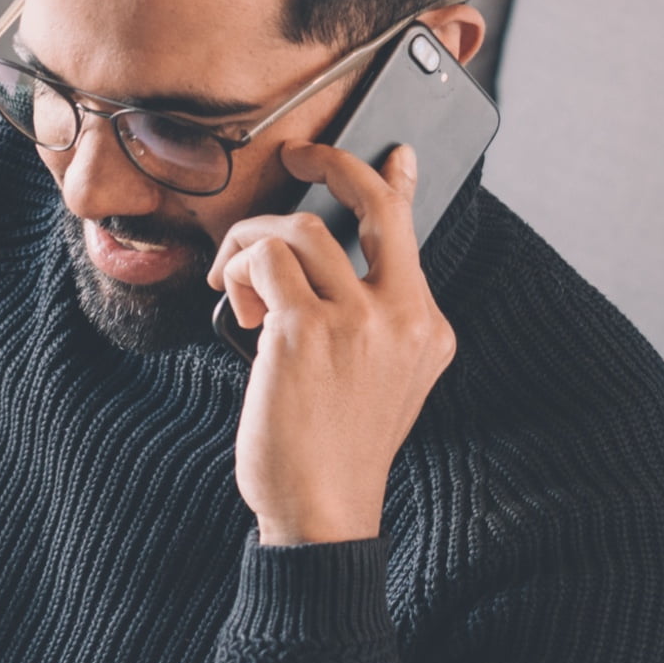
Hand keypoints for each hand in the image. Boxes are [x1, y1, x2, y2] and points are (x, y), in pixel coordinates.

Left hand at [207, 142, 455, 544]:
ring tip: (236, 281)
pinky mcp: (307, 332)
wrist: (322, 509)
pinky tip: (235, 303)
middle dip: (334, 164)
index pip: (413, 234)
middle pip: (375, 206)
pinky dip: (240, 269)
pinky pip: (264, 260)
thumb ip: (367, 324)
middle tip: (297, 155)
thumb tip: (317, 263)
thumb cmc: (332, 446)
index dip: (397, 183)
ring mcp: (360, 322)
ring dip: (253, 241)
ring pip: (301, 228)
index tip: (394, 153)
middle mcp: (405, 318)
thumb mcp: (375, 381)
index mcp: (428, 329)